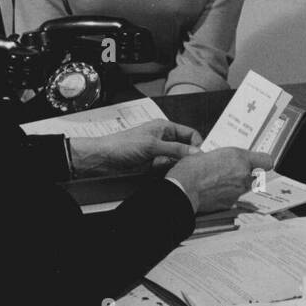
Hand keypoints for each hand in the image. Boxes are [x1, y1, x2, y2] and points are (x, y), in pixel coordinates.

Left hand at [69, 120, 202, 177]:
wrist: (103, 159)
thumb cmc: (122, 145)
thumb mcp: (152, 145)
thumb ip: (175, 149)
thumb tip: (196, 152)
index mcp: (164, 128)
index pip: (189, 134)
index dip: (197, 144)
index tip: (202, 156)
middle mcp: (163, 139)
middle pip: (185, 148)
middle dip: (190, 157)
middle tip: (198, 168)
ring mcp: (159, 153)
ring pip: (178, 161)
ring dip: (181, 166)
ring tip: (186, 174)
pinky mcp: (153, 166)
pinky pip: (168, 170)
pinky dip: (172, 173)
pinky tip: (174, 177)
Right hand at [166, 147, 273, 215]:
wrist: (183, 189)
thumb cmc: (191, 170)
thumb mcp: (206, 154)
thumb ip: (220, 157)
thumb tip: (219, 160)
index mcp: (239, 158)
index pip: (266, 161)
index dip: (261, 162)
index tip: (256, 162)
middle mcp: (242, 175)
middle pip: (253, 175)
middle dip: (243, 174)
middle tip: (228, 172)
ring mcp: (238, 191)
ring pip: (243, 188)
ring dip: (234, 186)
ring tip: (217, 183)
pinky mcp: (230, 204)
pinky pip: (232, 198)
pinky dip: (225, 196)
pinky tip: (212, 192)